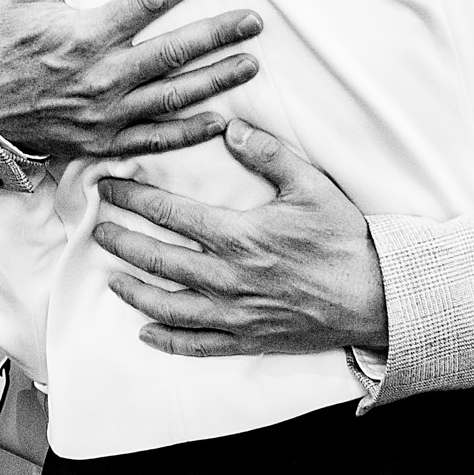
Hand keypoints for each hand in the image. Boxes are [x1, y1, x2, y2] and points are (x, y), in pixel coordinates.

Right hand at [0, 0, 262, 162]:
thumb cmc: (6, 45)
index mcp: (86, 34)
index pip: (150, 1)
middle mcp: (103, 75)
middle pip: (175, 51)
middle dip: (219, 34)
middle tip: (254, 21)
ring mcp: (108, 113)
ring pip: (175, 96)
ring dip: (217, 80)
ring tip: (251, 63)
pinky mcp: (106, 142)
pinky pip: (156, 139)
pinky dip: (190, 133)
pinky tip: (221, 121)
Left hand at [92, 119, 388, 355]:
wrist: (376, 297)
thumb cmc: (343, 239)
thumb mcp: (310, 185)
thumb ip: (268, 153)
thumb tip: (229, 128)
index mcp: (239, 235)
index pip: (170, 214)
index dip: (134, 198)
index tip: (108, 186)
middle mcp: (228, 277)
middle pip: (158, 260)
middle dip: (122, 244)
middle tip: (97, 231)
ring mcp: (235, 313)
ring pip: (169, 307)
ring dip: (135, 293)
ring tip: (113, 279)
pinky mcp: (248, 339)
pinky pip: (197, 345)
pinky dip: (166, 341)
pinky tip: (145, 333)